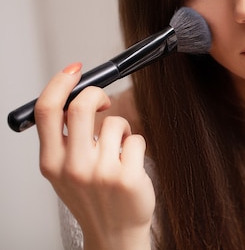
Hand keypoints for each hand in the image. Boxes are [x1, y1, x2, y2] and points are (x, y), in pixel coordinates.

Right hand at [35, 63, 154, 249]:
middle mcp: (72, 167)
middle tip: (105, 101)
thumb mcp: (63, 171)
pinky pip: (137, 138)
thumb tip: (75, 92)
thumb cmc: (92, 197)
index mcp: (51, 163)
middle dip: (98, 94)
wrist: (114, 234)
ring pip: (116, 122)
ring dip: (122, 130)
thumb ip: (63, 137)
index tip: (75, 70)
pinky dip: (136, 145)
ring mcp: (101, 173)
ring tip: (118, 151)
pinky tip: (131, 164)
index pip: (47, 111)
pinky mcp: (128, 177)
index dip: (61, 83)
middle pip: (82, 106)